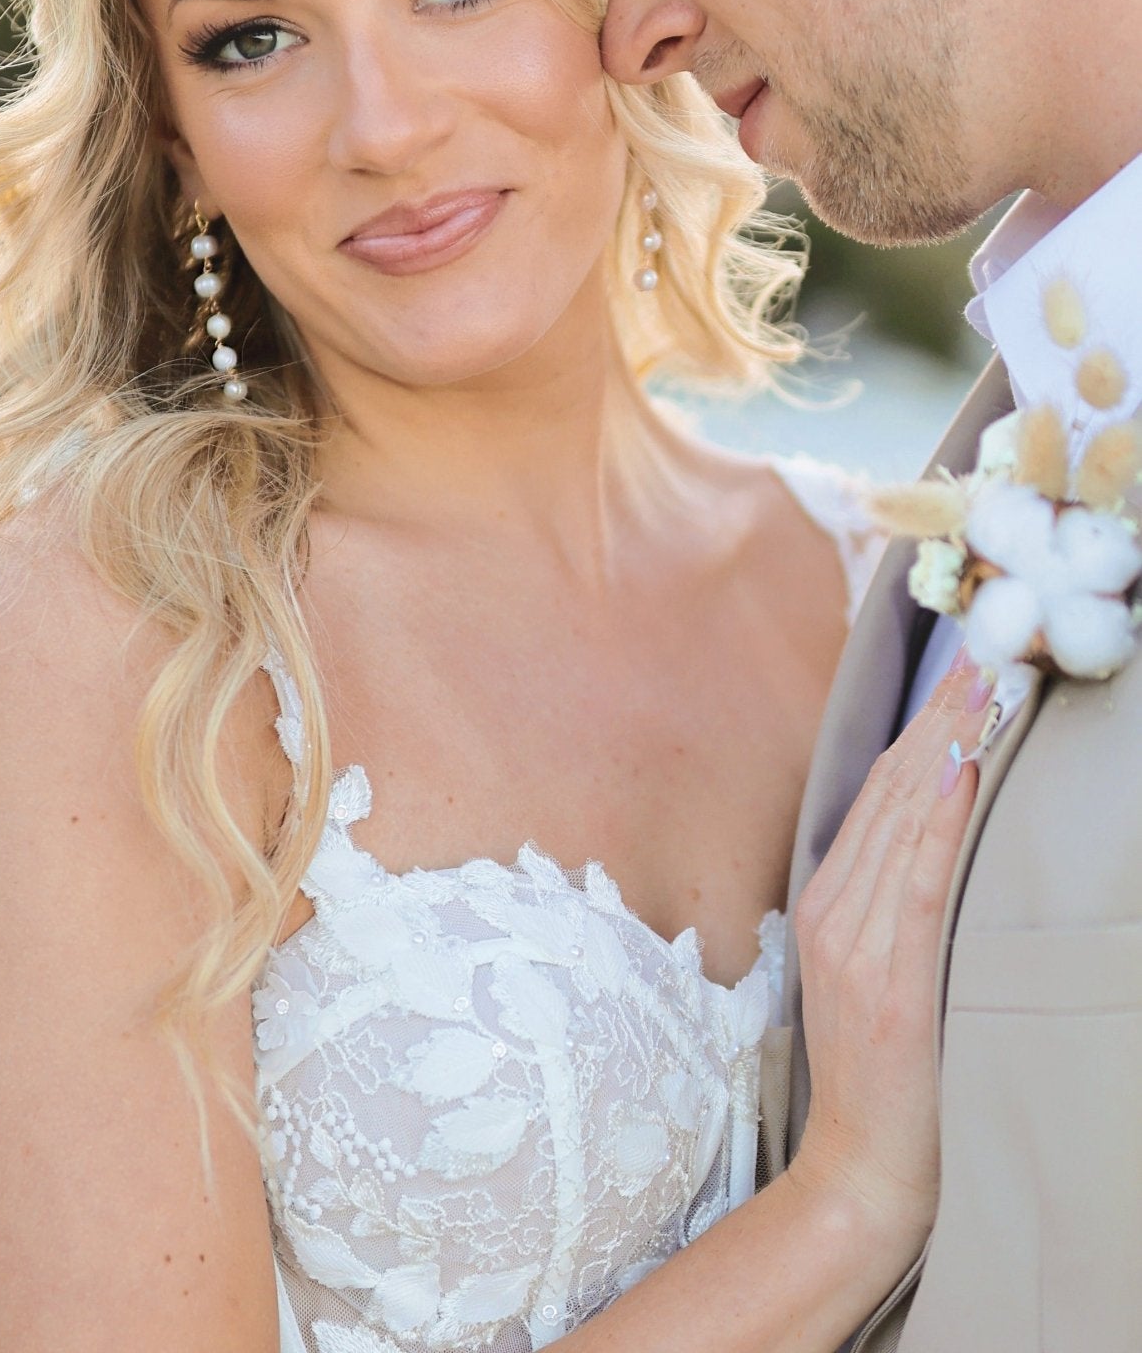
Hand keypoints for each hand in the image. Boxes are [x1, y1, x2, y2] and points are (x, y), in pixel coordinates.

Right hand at [788, 658, 984, 1273]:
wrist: (860, 1167)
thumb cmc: (882, 1073)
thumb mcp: (871, 968)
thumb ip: (886, 898)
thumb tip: (927, 827)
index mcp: (830, 899)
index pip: (880, 789)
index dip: (922, 721)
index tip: (961, 665)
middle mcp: (836, 907)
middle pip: (890, 787)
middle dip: (939, 712)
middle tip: (981, 646)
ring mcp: (856, 941)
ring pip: (902, 818)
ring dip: (945, 742)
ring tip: (982, 683)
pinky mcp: (887, 977)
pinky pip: (915, 880)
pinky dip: (935, 819)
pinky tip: (956, 770)